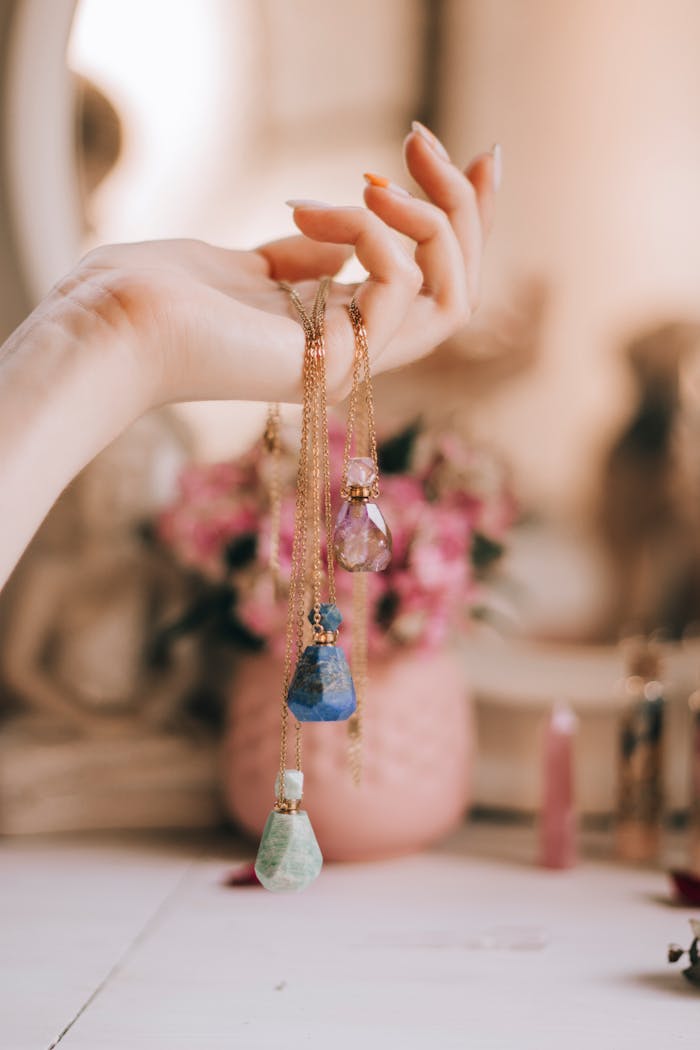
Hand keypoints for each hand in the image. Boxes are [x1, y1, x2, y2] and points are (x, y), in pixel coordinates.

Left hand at [47, 123, 498, 407]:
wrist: (117, 323)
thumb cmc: (168, 294)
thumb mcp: (253, 264)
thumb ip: (309, 257)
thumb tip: (345, 243)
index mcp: (343, 334)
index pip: (435, 286)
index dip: (467, 222)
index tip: (477, 154)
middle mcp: (359, 355)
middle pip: (460, 290)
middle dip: (462, 206)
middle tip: (418, 136)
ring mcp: (351, 365)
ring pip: (452, 294)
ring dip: (419, 215)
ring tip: (364, 182)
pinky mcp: (333, 361)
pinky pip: (396, 284)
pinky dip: (365, 231)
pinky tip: (307, 209)